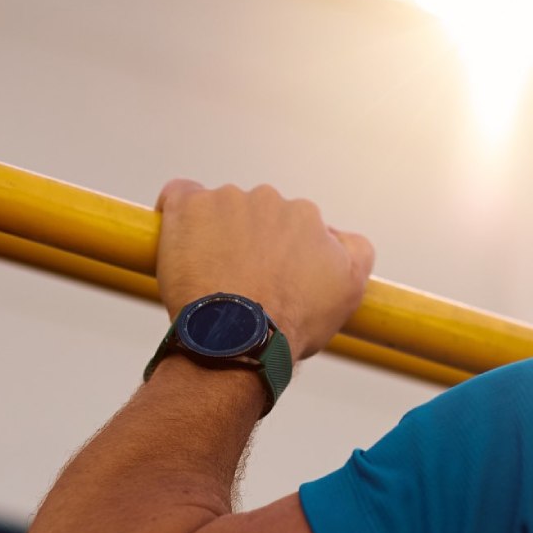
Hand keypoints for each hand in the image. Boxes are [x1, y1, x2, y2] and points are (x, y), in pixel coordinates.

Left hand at [155, 181, 374, 358]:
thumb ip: (356, 253)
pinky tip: (177, 239)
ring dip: (214, 234)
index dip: (281, 254)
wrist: (240, 336)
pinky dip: (176, 214)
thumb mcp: (348, 291)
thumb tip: (341, 235)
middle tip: (239, 281)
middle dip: (248, 241)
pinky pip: (179, 196)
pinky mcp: (189, 206)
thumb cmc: (292, 322)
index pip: (293, 226)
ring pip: (219, 211)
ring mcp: (227, 200)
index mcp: (307, 216)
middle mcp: (270, 199)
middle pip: (255, 216)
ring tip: (208, 276)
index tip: (269, 279)